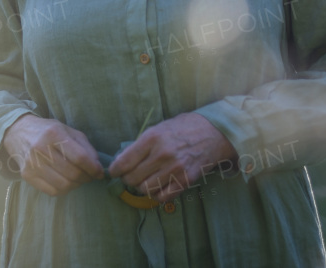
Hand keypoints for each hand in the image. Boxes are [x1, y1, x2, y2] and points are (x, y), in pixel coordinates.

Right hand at [2, 113, 104, 196]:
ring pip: (63, 185)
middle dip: (86, 178)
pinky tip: (65, 181)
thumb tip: (98, 167)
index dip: (94, 168)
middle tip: (90, 176)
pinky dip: (64, 189)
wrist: (18, 132)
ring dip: (76, 185)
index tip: (100, 173)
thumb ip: (85, 147)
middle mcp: (41, 148)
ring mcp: (32, 164)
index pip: (80, 157)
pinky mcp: (27, 175)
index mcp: (54, 134)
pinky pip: (52, 191)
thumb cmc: (48, 131)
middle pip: (72, 173)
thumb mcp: (68, 131)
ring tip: (78, 179)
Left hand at [108, 112, 236, 201]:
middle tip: (129, 176)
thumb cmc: (181, 128)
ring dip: (140, 187)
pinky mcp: (186, 181)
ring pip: (145, 189)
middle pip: (132, 178)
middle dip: (127, 179)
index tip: (113, 172)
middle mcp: (162, 155)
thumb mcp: (158, 128)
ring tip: (143, 180)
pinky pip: (163, 197)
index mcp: (152, 138)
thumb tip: (121, 160)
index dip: (115, 170)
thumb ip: (140, 144)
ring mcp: (175, 169)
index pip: (124, 161)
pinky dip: (155, 195)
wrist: (212, 132)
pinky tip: (156, 187)